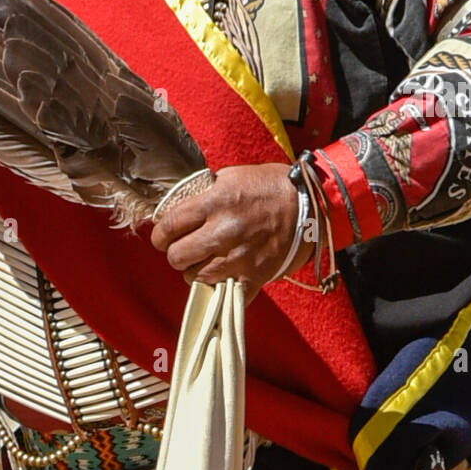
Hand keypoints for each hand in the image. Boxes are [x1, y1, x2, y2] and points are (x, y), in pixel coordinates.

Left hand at [150, 163, 313, 303]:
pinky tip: (222, 274)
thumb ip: (205, 193)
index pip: (171, 225)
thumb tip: (182, 206)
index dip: (160, 234)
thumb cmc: (270, 185)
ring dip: (194, 270)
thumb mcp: (233, 176)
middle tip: (181, 248)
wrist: (310, 206)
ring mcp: (239, 258)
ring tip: (202, 261)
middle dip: (175, 253)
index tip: (161, 237)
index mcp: (216, 202)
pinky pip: (223, 293)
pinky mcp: (254, 277)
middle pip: (177, 256)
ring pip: (195, 277)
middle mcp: (224, 232)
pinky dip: (219, 286)